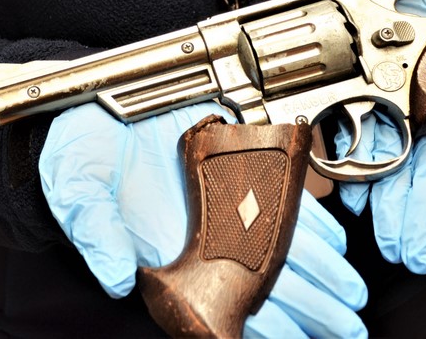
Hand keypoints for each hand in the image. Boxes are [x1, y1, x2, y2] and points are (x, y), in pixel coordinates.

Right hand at [40, 101, 368, 337]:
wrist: (91, 108)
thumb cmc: (79, 152)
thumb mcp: (76, 188)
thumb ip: (95, 232)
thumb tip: (115, 277)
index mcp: (166, 253)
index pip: (217, 300)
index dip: (258, 325)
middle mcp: (200, 235)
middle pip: (261, 280)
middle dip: (307, 307)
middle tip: (345, 326)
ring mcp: (221, 205)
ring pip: (279, 247)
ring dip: (318, 274)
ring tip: (349, 298)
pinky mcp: (234, 170)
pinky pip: (279, 202)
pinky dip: (308, 223)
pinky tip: (334, 243)